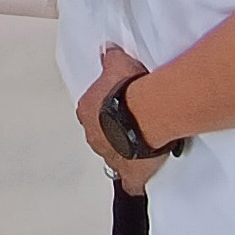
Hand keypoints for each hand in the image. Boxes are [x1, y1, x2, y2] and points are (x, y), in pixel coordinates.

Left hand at [77, 45, 163, 193]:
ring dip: (124, 152)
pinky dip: (135, 182)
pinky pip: (131, 182)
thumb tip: (107, 51)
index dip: (105, 109)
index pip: (91, 112)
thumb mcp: (117, 62)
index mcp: (87, 111)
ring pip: (114, 156)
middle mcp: (95, 136)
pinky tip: (139, 182)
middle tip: (132, 124)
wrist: (147, 110)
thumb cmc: (130, 88)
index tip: (118, 105)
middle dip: (114, 131)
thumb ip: (110, 58)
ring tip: (141, 145)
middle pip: (101, 135)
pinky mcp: (130, 173)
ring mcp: (110, 156)